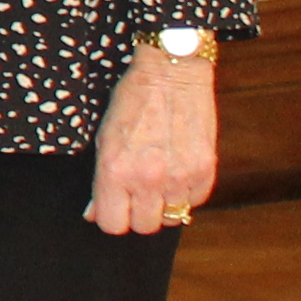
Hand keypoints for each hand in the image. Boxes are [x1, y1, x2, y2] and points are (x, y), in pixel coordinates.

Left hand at [89, 45, 218, 236]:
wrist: (172, 73)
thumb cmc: (132, 101)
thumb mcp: (104, 138)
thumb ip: (100, 180)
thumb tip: (95, 213)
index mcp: (115, 171)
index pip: (112, 224)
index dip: (112, 217)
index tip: (114, 207)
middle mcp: (147, 179)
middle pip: (144, 226)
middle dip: (138, 214)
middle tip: (137, 194)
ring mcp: (179, 176)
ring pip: (172, 219)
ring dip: (164, 206)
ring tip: (159, 182)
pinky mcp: (205, 170)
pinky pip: (195, 202)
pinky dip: (187, 194)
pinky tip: (178, 172)